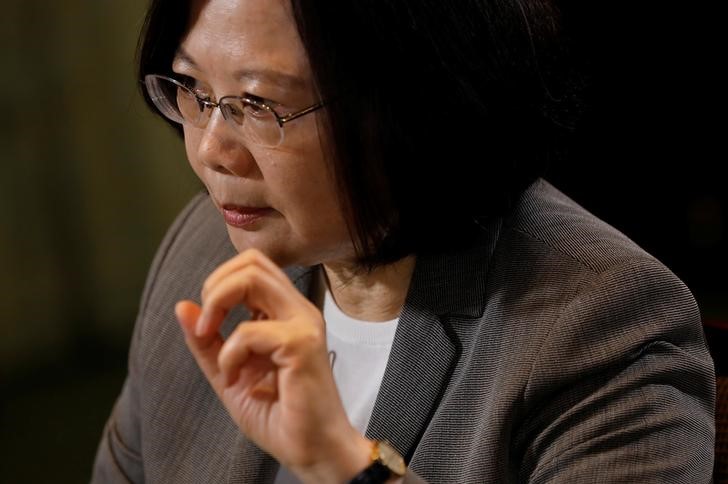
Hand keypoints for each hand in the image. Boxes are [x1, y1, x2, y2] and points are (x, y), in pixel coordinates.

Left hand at [174, 249, 370, 482]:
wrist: (311, 450)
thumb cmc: (279, 414)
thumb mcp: (228, 372)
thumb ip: (207, 341)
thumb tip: (182, 306)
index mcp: (285, 312)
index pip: (251, 266)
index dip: (219, 284)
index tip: (206, 325)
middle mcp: (297, 310)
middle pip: (251, 262)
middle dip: (215, 288)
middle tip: (206, 327)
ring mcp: (303, 323)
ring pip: (252, 277)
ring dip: (218, 305)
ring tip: (212, 341)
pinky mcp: (301, 344)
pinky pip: (248, 330)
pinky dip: (229, 354)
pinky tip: (236, 380)